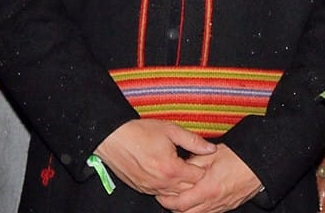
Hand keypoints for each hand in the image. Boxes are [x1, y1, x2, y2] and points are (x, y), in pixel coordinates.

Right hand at [94, 119, 215, 195]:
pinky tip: (168, 174)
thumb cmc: (140, 132)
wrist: (112, 138)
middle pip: (188, 189)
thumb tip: (211, 148)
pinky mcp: (141, 189)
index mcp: (170, 169)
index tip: (201, 158)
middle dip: (194, 178)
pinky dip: (168, 187)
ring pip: (174, 195)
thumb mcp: (171, 130)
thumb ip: (194, 141)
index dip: (203, 167)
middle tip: (193, 163)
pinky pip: (160, 194)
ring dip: (181, 184)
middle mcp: (160, 183)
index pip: (198, 177)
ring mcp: (149, 188)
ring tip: (181, 168)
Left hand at [155, 144, 262, 212]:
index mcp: (207, 189)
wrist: (263, 165)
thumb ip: (194, 161)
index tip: (161, 192)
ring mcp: (221, 206)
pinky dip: (198, 209)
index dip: (166, 200)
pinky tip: (197, 200)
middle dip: (173, 207)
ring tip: (181, 198)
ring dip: (185, 209)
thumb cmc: (241, 157)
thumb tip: (181, 165)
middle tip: (167, 197)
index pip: (178, 203)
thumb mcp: (214, 154)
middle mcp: (213, 202)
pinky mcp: (228, 207)